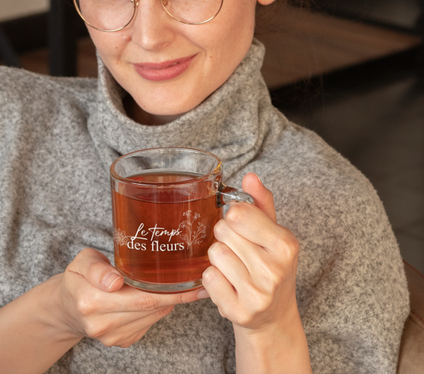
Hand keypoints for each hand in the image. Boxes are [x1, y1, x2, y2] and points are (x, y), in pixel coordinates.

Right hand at [58, 248, 200, 347]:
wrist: (68, 307)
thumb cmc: (79, 277)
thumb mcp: (82, 262)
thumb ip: (96, 268)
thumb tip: (115, 281)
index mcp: (90, 300)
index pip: (140, 297)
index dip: (170, 290)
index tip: (192, 281)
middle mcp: (101, 324)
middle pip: (150, 307)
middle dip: (178, 295)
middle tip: (200, 281)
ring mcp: (112, 337)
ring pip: (152, 316)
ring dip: (170, 301)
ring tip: (186, 284)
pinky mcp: (121, 342)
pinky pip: (148, 323)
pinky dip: (159, 309)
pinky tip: (164, 295)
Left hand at [201, 173, 299, 332]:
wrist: (273, 316)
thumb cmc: (270, 266)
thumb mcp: (273, 232)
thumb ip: (261, 202)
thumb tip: (250, 176)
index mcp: (285, 244)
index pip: (238, 213)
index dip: (233, 217)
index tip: (241, 226)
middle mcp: (274, 270)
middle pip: (222, 232)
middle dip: (225, 237)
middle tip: (239, 250)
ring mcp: (257, 294)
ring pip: (214, 254)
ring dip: (218, 258)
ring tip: (235, 268)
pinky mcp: (239, 312)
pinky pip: (208, 278)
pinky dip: (213, 279)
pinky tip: (229, 284)